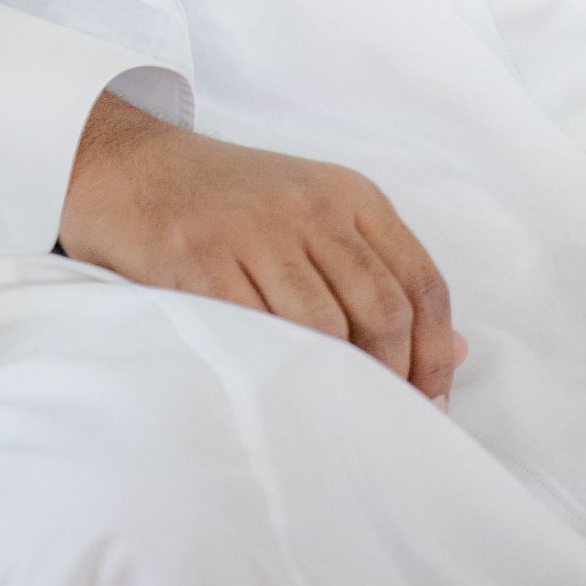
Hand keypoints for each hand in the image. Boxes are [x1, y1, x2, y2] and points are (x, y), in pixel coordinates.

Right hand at [59, 89, 467, 403]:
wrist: (129, 166)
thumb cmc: (231, 202)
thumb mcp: (316, 214)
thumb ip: (382, 274)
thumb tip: (456, 350)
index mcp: (350, 194)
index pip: (422, 281)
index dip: (435, 354)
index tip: (430, 403)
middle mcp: (311, 207)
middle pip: (383, 309)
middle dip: (394, 379)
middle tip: (383, 420)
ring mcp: (254, 232)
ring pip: (326, 328)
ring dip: (337, 385)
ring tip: (334, 414)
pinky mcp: (200, 261)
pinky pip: (256, 332)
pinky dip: (277, 372)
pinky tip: (280, 393)